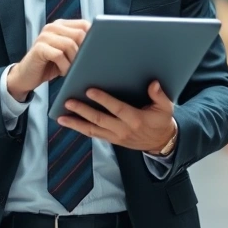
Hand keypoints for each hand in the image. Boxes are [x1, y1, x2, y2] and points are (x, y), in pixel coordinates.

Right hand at [6, 19, 89, 101]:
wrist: (26, 76)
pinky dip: (65, 66)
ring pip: (70, 45)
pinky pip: (59, 55)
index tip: (96, 53)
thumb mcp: (67, 54)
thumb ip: (79, 46)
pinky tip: (63, 72)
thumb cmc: (50, 65)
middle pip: (79, 34)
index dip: (93, 38)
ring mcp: (44, 36)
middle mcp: (52, 27)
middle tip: (83, 65)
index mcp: (61, 25)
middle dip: (84, 52)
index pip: (85, 25)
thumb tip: (102, 47)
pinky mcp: (39, 48)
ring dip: (74, 61)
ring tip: (72, 70)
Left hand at [56, 81, 176, 154]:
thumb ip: (159, 95)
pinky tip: (70, 123)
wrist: (161, 143)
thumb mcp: (166, 108)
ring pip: (92, 130)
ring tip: (61, 118)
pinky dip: (81, 129)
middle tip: (68, 102)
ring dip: (76, 124)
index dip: (103, 100)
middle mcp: (123, 129)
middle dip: (82, 111)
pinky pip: (94, 135)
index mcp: (135, 119)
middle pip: (99, 120)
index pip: (116, 108)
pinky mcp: (112, 140)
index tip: (90, 91)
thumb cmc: (162, 121)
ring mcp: (116, 137)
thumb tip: (153, 84)